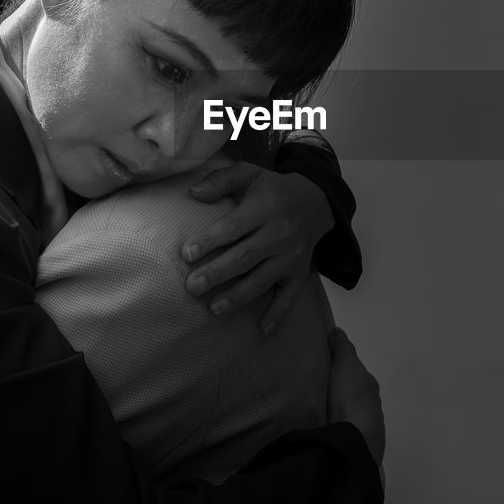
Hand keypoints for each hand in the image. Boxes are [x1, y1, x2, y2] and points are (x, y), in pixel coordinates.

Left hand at [181, 162, 334, 333]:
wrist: (317, 201)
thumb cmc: (273, 190)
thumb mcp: (250, 174)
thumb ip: (221, 180)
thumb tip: (193, 193)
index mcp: (264, 208)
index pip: (234, 226)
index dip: (210, 240)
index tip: (187, 253)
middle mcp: (279, 234)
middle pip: (245, 257)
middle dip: (218, 273)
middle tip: (192, 287)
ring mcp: (291, 256)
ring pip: (263, 279)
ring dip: (239, 295)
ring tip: (214, 308)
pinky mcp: (299, 273)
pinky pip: (289, 296)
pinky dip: (277, 313)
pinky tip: (262, 329)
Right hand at [327, 328, 384, 469]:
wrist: (355, 441)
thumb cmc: (351, 398)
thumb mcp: (346, 365)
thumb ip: (342, 347)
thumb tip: (338, 330)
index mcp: (370, 385)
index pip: (355, 373)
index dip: (340, 369)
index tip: (323, 369)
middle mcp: (373, 405)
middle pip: (353, 395)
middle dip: (339, 393)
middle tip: (316, 391)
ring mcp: (367, 428)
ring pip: (350, 415)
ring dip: (338, 413)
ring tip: (317, 413)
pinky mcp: (358, 446)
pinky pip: (345, 431)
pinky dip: (337, 428)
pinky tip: (325, 430)